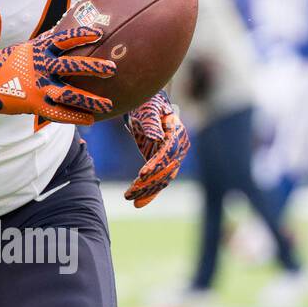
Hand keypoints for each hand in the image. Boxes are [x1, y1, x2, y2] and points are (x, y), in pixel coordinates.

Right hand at [0, 25, 114, 124]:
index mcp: (38, 50)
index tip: (99, 33)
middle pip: (72, 65)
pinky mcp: (34, 104)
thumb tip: (63, 31)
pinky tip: (90, 120)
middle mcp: (40, 67)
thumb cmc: (5, 64)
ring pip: (69, 93)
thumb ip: (45, 44)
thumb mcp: (25, 49)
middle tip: (113, 68)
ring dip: (90, 100)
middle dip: (94, 67)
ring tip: (108, 105)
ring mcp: (38, 87)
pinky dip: (75, 117)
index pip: (64, 38)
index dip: (82, 34)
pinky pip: (58, 113)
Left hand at [124, 90, 189, 207]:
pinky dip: (149, 192)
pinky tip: (138, 202)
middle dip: (148, 183)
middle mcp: (179, 147)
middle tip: (129, 194)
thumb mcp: (147, 108)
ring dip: (146, 191)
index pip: (167, 152)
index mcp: (177, 133)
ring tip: (128, 198)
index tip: (141, 174)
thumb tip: (157, 136)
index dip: (156, 164)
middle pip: (165, 170)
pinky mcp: (163, 163)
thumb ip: (151, 121)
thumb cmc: (147, 103)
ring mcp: (173, 157)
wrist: (149, 105)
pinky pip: (159, 180)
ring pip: (162, 179)